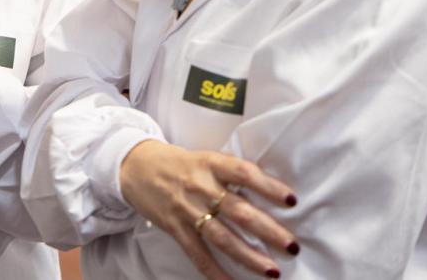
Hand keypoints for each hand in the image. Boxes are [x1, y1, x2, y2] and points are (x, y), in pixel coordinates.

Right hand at [119, 140, 297, 279]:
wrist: (134, 167)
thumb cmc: (178, 164)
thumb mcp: (205, 159)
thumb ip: (231, 173)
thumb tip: (270, 191)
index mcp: (210, 164)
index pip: (244, 173)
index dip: (268, 187)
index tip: (291, 200)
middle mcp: (200, 187)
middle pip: (239, 211)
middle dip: (268, 230)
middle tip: (292, 245)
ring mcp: (187, 210)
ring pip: (223, 237)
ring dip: (250, 256)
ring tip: (273, 271)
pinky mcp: (176, 228)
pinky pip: (198, 255)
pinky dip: (216, 273)